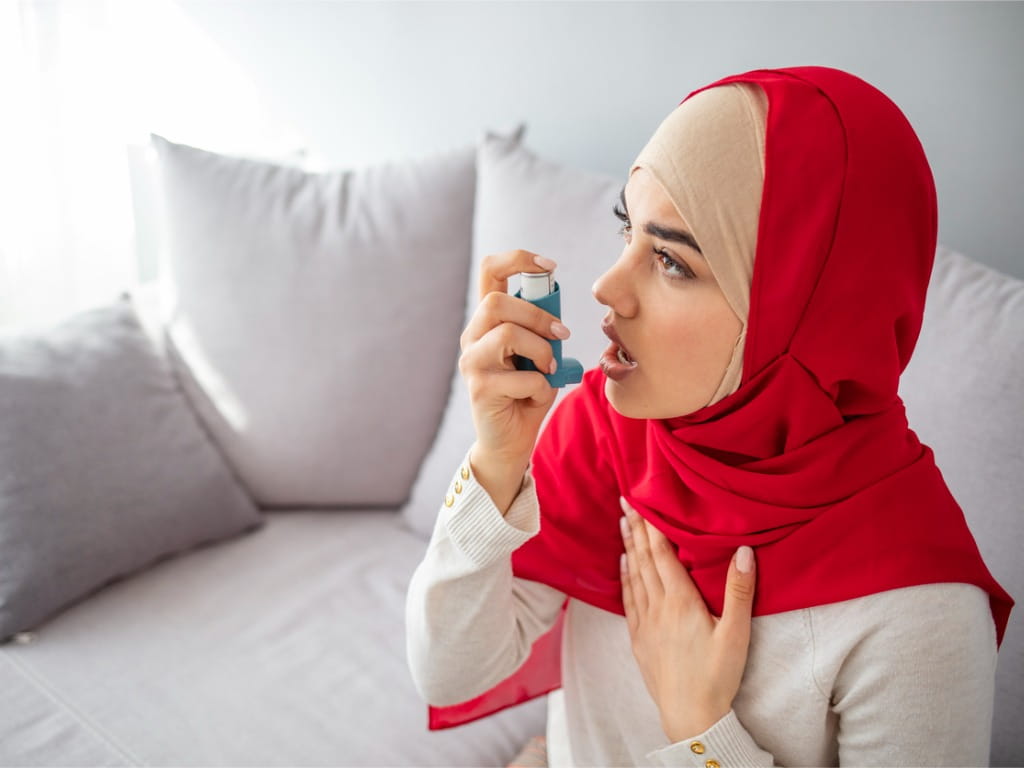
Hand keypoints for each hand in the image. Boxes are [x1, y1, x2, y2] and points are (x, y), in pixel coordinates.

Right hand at [458, 250, 568, 511]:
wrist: (510, 443)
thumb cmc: (527, 395)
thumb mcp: (539, 355)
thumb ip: (542, 332)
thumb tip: (556, 315)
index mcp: (487, 322)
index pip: (489, 272)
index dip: (517, 260)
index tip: (549, 266)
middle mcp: (472, 338)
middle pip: (496, 302)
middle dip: (538, 315)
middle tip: (562, 334)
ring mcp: (472, 363)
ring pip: (507, 333)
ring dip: (541, 349)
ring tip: (550, 368)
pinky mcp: (480, 389)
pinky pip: (521, 376)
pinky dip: (541, 386)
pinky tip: (536, 396)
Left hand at [619, 496, 755, 742]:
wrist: (690, 716)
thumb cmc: (717, 675)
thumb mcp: (736, 633)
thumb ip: (739, 590)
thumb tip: (744, 550)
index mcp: (681, 601)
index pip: (663, 554)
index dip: (652, 526)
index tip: (642, 502)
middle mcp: (658, 607)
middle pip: (644, 560)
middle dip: (635, 529)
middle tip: (625, 502)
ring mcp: (645, 623)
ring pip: (634, 576)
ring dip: (628, 548)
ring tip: (621, 524)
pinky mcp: (639, 639)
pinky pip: (628, 599)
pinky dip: (624, 577)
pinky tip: (623, 565)